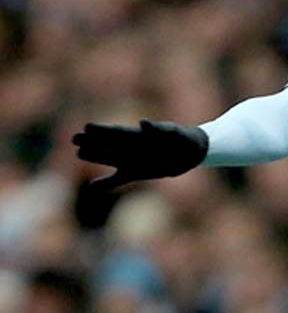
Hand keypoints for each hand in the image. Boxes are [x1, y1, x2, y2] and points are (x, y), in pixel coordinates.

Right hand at [72, 120, 208, 189]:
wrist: (190, 152)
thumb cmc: (181, 139)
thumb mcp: (170, 134)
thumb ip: (155, 131)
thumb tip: (142, 124)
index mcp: (139, 137)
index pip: (115, 134)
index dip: (100, 132)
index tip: (85, 129)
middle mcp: (133, 147)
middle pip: (109, 144)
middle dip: (92, 142)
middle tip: (73, 139)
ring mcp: (133, 160)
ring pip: (110, 158)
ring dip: (96, 155)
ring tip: (79, 152)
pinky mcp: (136, 173)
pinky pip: (118, 179)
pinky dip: (106, 183)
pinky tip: (93, 188)